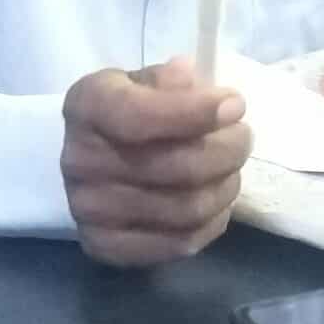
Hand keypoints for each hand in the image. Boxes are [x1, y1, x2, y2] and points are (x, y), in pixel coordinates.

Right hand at [61, 57, 251, 266]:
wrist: (89, 157)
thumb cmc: (128, 108)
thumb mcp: (143, 80)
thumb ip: (168, 80)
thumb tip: (190, 77)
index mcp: (87, 106)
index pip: (139, 115)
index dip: (195, 112)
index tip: (235, 105)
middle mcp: (79, 161)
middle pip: (177, 167)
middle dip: (227, 150)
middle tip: (243, 138)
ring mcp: (89, 210)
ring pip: (186, 209)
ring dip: (225, 187)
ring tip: (232, 169)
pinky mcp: (105, 246)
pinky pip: (179, 243)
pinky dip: (212, 222)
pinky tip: (217, 201)